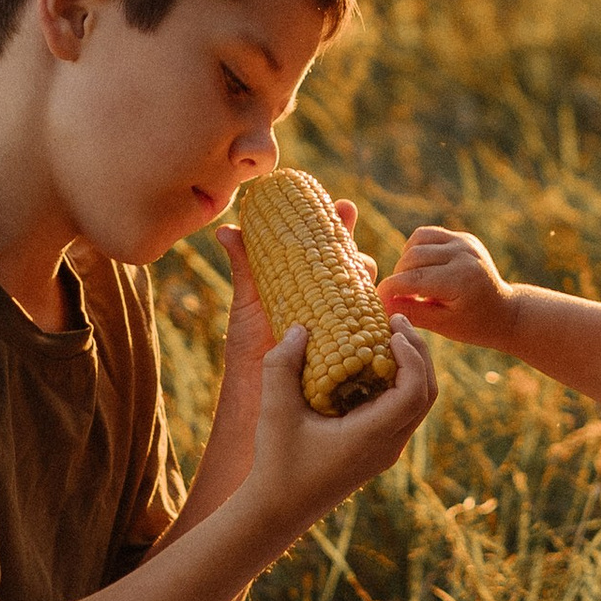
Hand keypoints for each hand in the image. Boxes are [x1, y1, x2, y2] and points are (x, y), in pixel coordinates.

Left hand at [217, 195, 367, 376]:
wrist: (255, 395)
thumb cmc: (249, 350)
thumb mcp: (247, 303)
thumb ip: (245, 266)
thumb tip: (226, 230)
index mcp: (308, 282)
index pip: (329, 246)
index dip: (339, 223)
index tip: (344, 205)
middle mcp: (331, 300)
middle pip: (354, 265)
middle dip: (356, 248)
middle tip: (349, 236)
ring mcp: (343, 324)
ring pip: (366, 292)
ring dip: (364, 278)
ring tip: (356, 269)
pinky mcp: (352, 350)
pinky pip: (370, 328)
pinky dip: (374, 314)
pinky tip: (372, 301)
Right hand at [243, 315, 437, 534]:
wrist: (277, 511)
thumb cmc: (276, 464)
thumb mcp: (274, 410)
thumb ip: (282, 365)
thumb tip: (299, 327)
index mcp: (371, 437)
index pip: (414, 393)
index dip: (412, 356)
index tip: (392, 329)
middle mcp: (388, 446)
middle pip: (426, 395)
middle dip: (418, 354)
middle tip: (397, 322)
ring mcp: (385, 451)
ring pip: (418, 404)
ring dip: (412, 368)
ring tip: (390, 337)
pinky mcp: (377, 452)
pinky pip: (402, 411)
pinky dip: (399, 383)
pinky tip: (373, 365)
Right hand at [377, 224, 516, 351]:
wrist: (505, 312)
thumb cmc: (473, 325)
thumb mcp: (443, 325)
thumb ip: (412, 312)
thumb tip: (381, 304)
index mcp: (461, 279)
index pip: (413, 279)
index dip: (390, 289)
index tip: (377, 301)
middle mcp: (464, 254)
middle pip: (412, 258)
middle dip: (398, 278)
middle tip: (398, 297)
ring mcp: (464, 242)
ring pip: (417, 242)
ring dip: (406, 262)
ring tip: (411, 284)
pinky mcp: (462, 237)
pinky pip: (427, 236)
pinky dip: (417, 250)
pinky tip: (420, 270)